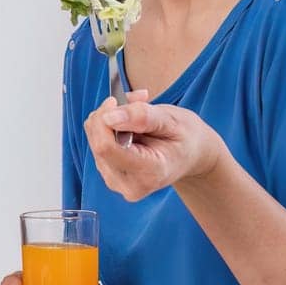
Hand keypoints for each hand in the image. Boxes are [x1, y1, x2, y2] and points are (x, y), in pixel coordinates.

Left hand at [83, 93, 227, 202]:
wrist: (191, 155)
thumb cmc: (185, 137)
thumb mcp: (172, 120)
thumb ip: (143, 116)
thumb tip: (110, 117)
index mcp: (150, 173)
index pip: (107, 148)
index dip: (104, 119)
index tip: (116, 100)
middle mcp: (130, 184)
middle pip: (98, 144)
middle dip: (108, 115)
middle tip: (134, 102)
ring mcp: (117, 182)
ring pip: (94, 140)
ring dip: (110, 120)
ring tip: (139, 117)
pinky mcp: (109, 174)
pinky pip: (96, 143)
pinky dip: (109, 128)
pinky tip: (130, 127)